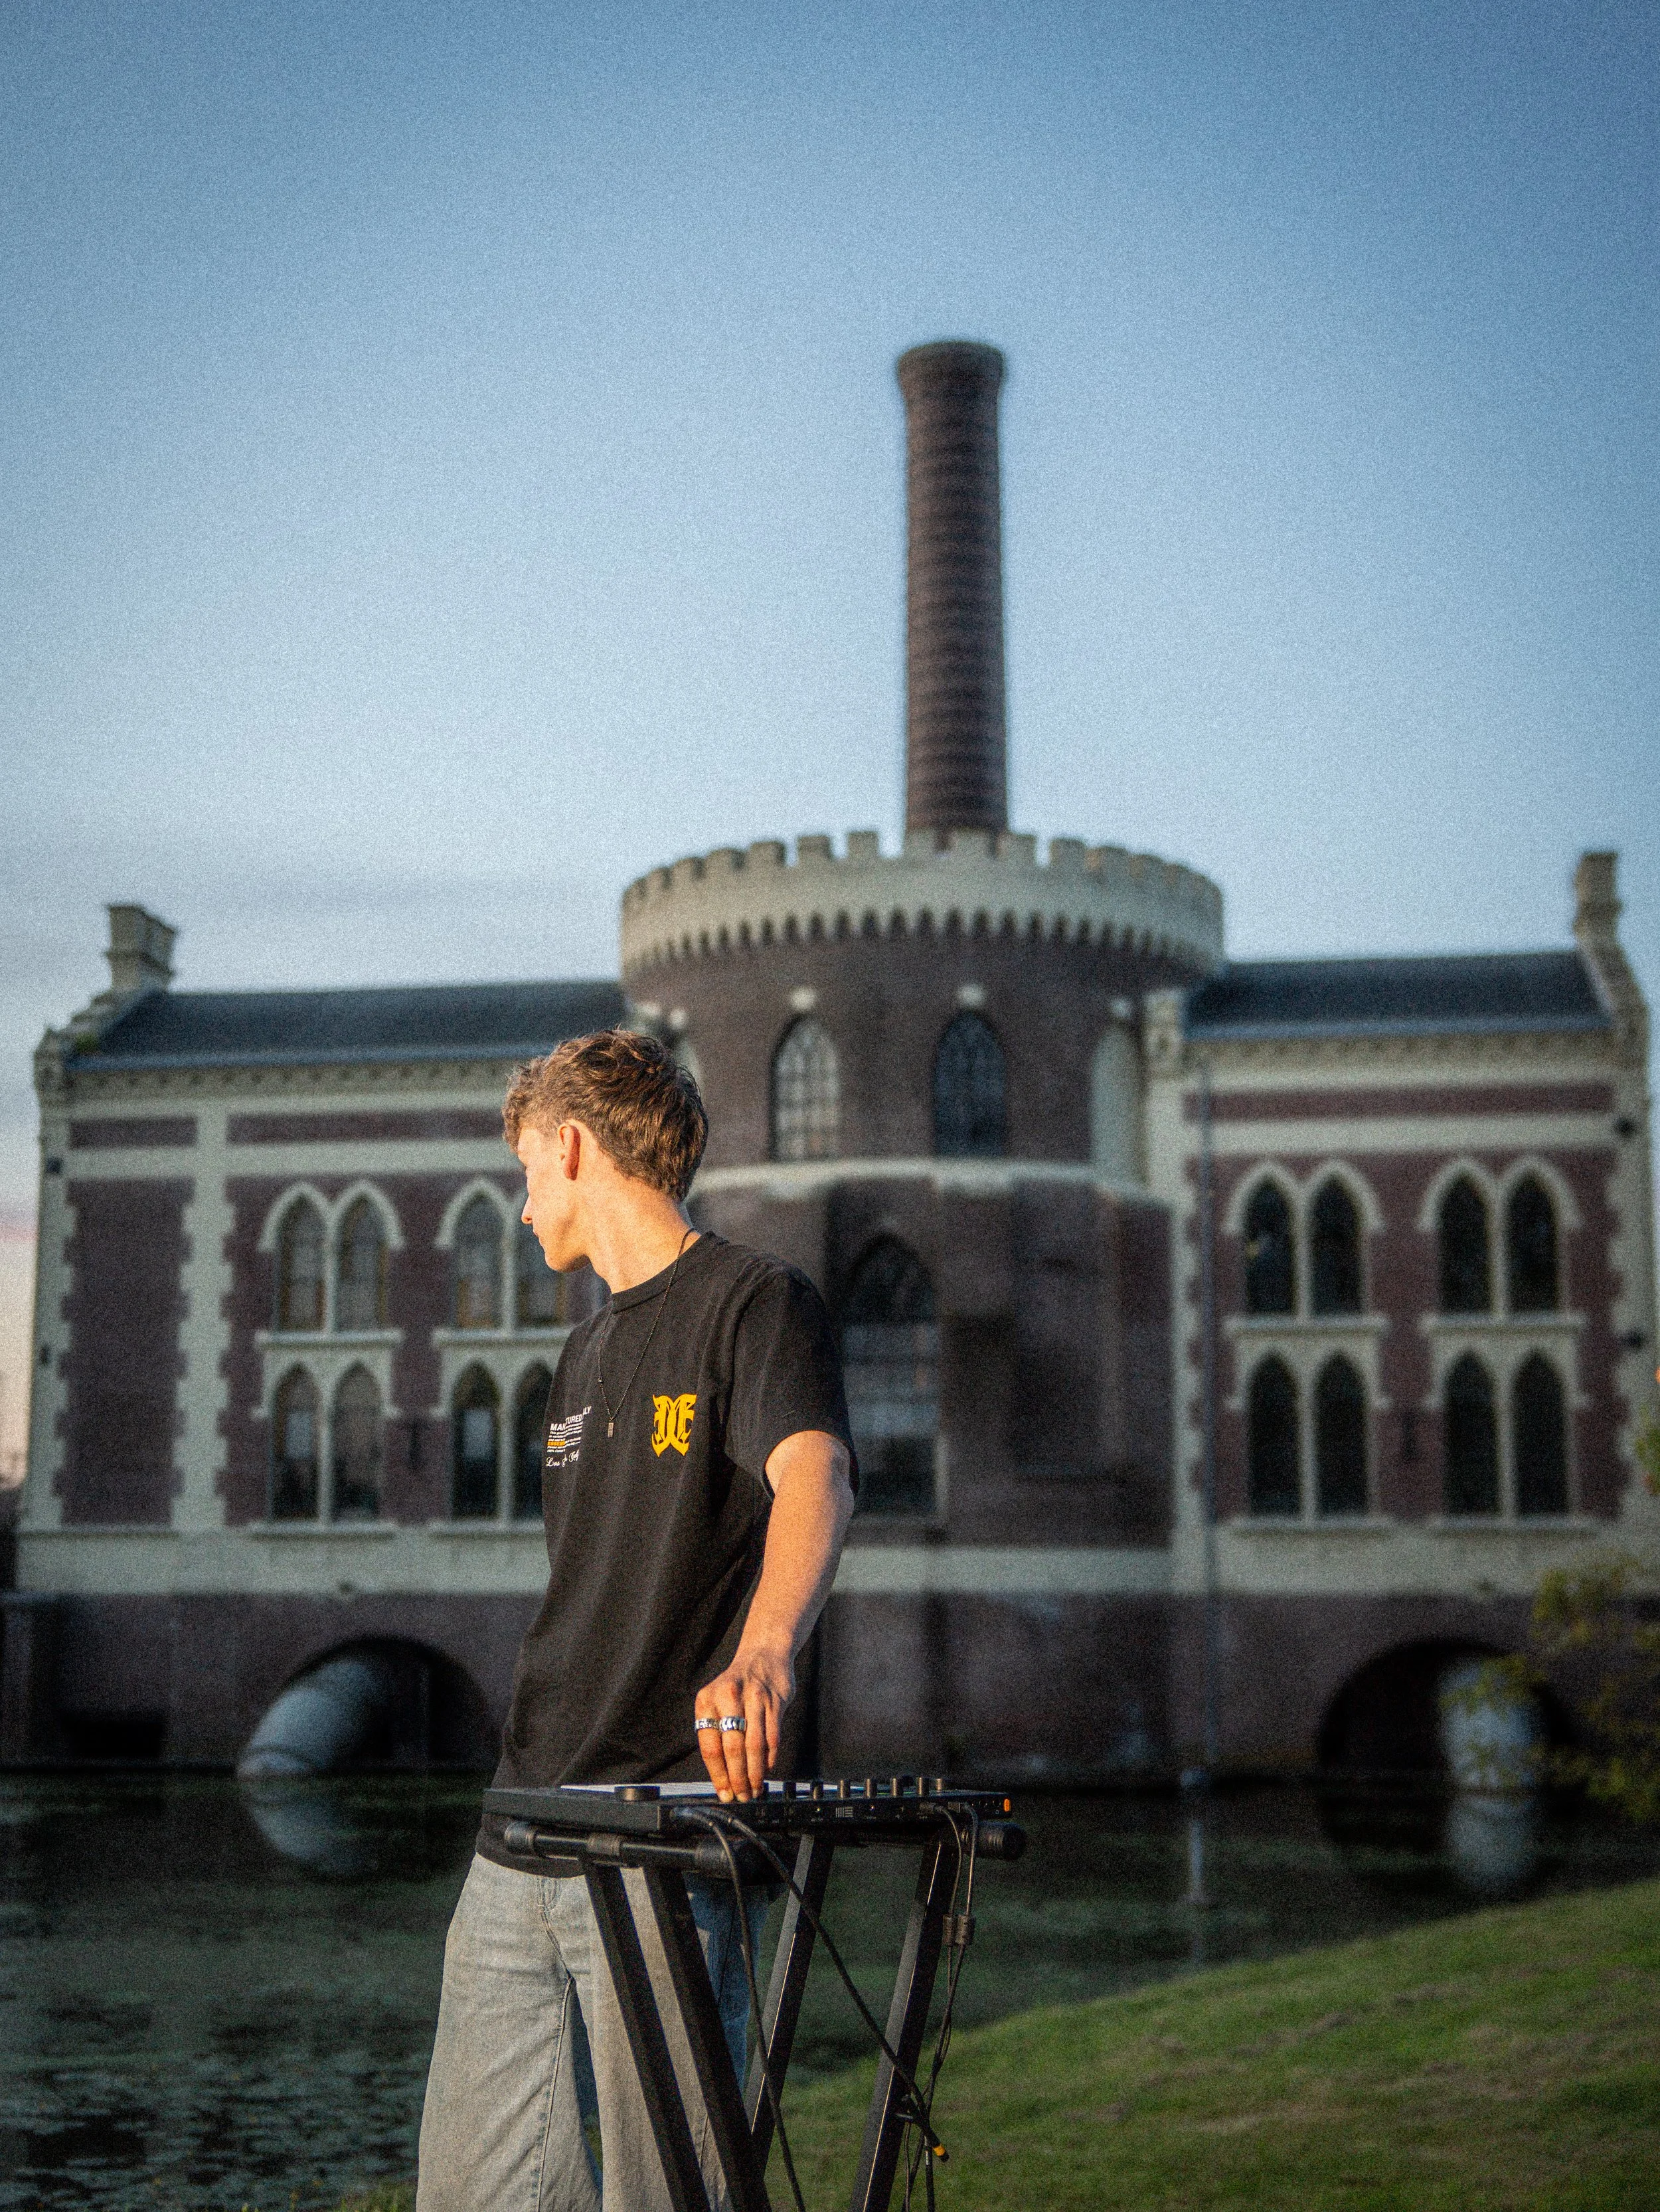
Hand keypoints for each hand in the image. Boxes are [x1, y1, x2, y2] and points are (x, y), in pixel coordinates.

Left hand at [694, 1644, 793, 1801]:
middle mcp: (728, 1698)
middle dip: (738, 1778)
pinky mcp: (775, 1700)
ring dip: (755, 1773)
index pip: (710, 1747)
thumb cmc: (737, 1685)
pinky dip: (770, 1758)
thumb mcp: (716, 1701)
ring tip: (755, 1789)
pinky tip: (768, 1770)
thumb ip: (717, 1733)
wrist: (764, 1653)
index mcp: (707, 1701)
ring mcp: (753, 1698)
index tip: (724, 1793)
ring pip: (754, 1746)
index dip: (718, 1775)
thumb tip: (723, 1775)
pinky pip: (772, 1737)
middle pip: (732, 1749)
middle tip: (742, 1796)